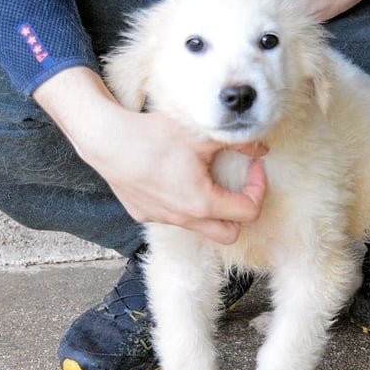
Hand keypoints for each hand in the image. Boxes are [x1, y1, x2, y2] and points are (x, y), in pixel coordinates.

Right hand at [34, 67, 266, 244]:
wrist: (107, 140)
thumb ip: (238, 142)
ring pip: (199, 226)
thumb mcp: (202, 135)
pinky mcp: (143, 214)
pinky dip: (182, 203)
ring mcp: (162, 219)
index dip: (258, 189)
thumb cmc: (154, 136)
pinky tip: (173, 178)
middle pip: (228, 234)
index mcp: (202, 203)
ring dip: (210, 208)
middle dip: (239, 212)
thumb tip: (262, 148)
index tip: (253, 167)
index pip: (249, 212)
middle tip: (236, 185)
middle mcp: (183, 219)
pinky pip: (173, 216)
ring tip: (205, 177)